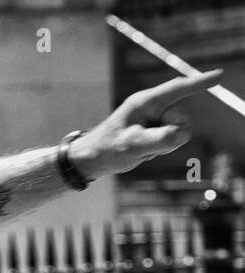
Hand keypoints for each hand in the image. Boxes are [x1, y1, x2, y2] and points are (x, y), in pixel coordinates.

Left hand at [71, 69, 223, 178]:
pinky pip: (171, 141)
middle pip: (182, 121)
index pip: (177, 89)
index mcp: (145, 102)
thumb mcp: (132, 146)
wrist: (91, 159)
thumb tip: (183, 133)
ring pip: (178, 133)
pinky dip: (158, 150)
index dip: (199, 83)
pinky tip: (141, 151)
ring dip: (161, 146)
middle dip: (169, 137)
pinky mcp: (155, 130)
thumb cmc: (107, 149)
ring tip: (138, 148)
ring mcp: (154, 119)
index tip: (219, 75)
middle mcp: (152, 107)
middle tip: (142, 146)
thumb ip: (159, 140)